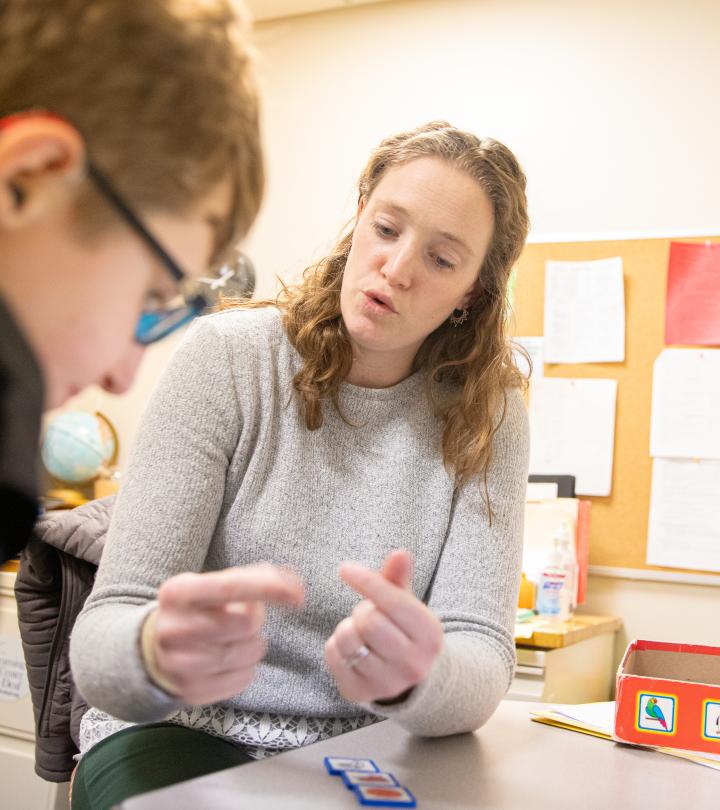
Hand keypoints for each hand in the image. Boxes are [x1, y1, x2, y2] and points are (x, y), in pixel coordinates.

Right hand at [145, 564, 303, 704]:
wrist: (153, 650)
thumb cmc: (196, 611)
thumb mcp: (211, 585)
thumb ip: (252, 578)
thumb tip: (294, 587)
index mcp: (177, 592)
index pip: (231, 586)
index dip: (269, 588)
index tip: (298, 595)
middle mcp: (173, 628)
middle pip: (246, 622)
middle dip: (255, 619)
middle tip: (240, 618)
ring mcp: (179, 664)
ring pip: (249, 652)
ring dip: (253, 644)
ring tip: (233, 639)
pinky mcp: (191, 692)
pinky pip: (244, 679)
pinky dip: (246, 667)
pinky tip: (229, 660)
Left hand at [324, 550, 443, 704]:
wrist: (408, 680)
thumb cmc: (403, 630)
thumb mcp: (407, 604)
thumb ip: (399, 578)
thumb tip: (400, 553)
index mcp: (430, 635)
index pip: (393, 601)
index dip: (365, 580)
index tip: (345, 568)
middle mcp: (414, 664)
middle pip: (369, 621)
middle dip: (362, 610)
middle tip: (368, 615)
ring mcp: (388, 683)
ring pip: (348, 639)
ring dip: (347, 628)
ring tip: (361, 633)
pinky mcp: (361, 693)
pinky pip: (333, 655)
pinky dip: (335, 645)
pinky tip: (352, 649)